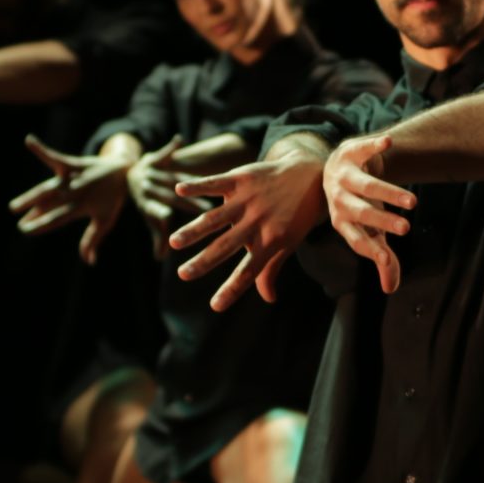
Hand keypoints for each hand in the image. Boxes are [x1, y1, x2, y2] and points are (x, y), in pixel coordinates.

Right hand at [11, 134, 128, 264]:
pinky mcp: (72, 163)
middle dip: (34, 213)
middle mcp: (75, 192)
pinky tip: (29, 140)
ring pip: (47, 189)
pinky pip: (55, 157)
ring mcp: (73, 178)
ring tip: (14, 207)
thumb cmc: (113, 199)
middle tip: (19, 223)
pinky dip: (42, 150)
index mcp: (82, 207)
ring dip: (30, 197)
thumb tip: (89, 262)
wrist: (124, 172)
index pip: (58, 218)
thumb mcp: (106, 221)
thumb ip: (93, 240)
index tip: (26, 230)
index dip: (42, 224)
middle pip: (50, 204)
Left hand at [127, 137, 205, 256]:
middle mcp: (146, 187)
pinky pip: (164, 152)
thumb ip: (157, 236)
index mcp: (145, 203)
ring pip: (172, 177)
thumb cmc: (147, 200)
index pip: (154, 211)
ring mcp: (151, 171)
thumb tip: (159, 258)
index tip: (170, 220)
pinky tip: (179, 141)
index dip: (160, 215)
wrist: (130, 172)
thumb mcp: (150, 216)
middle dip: (187, 203)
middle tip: (208, 210)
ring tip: (210, 187)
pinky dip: (170, 147)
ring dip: (189, 182)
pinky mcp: (156, 157)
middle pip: (169, 196)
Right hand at [168, 153, 327, 310]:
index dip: (232, 289)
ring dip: (194, 230)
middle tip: (183, 275)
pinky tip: (179, 189)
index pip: (249, 271)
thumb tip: (268, 298)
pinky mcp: (243, 178)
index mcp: (271, 241)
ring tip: (174, 243)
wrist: (309, 176)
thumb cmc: (296, 216)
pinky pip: (217, 183)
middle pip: (226, 245)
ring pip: (217, 217)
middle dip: (204, 261)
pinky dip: (199, 185)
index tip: (215, 306)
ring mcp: (249, 199)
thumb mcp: (288, 243)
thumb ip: (271, 269)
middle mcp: (258, 222)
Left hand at [322, 135, 414, 293]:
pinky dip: (374, 145)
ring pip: (365, 185)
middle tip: (406, 228)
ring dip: (388, 192)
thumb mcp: (368, 230)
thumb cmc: (358, 204)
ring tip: (413, 202)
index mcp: (341, 222)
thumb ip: (381, 256)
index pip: (355, 238)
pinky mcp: (352, 152)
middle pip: (360, 212)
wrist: (342, 166)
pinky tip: (388, 142)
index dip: (370, 249)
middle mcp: (338, 199)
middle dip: (382, 220)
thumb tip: (390, 289)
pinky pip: (363, 148)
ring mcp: (344, 175)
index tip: (387, 259)